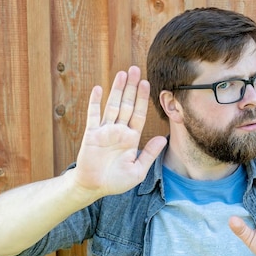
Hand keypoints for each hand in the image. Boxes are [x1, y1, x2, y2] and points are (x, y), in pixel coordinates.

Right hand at [73, 66, 166, 197]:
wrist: (94, 187)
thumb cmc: (116, 181)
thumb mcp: (138, 170)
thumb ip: (149, 154)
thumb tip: (163, 139)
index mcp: (131, 139)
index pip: (139, 114)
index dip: (143, 99)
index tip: (147, 83)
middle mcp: (119, 131)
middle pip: (127, 105)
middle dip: (131, 88)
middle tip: (135, 69)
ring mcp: (105, 131)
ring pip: (112, 106)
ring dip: (117, 89)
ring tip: (122, 73)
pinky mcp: (92, 134)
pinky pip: (93, 115)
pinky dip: (96, 102)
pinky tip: (99, 88)